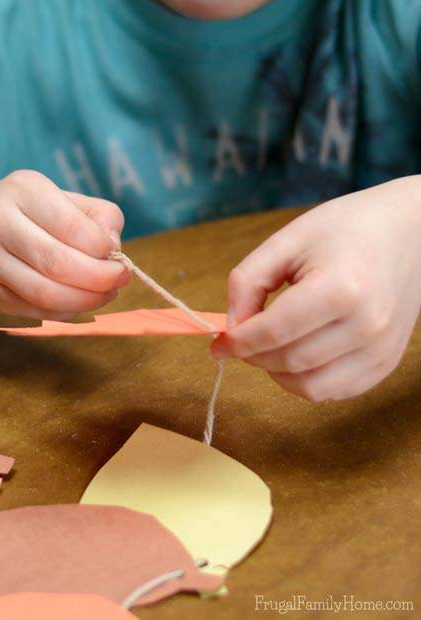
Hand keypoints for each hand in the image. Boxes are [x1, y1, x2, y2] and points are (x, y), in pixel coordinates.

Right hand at [0, 171, 128, 318]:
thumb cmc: (23, 213)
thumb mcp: (58, 197)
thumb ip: (96, 215)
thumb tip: (115, 247)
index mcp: (22, 190)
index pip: (71, 225)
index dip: (102, 246)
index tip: (116, 255)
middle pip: (58, 262)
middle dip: (99, 278)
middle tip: (120, 280)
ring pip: (45, 292)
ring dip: (86, 300)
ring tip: (106, 294)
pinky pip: (35, 310)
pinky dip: (66, 311)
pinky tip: (80, 302)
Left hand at [211, 177, 420, 400]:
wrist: (409, 232)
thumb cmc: (346, 228)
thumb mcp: (288, 240)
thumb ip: (249, 280)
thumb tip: (231, 326)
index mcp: (341, 289)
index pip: (273, 332)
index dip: (236, 342)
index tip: (218, 342)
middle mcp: (366, 326)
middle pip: (288, 362)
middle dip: (253, 356)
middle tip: (240, 339)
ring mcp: (381, 349)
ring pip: (310, 388)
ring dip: (277, 374)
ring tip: (269, 346)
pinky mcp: (386, 363)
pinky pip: (335, 391)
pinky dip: (306, 381)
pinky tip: (298, 353)